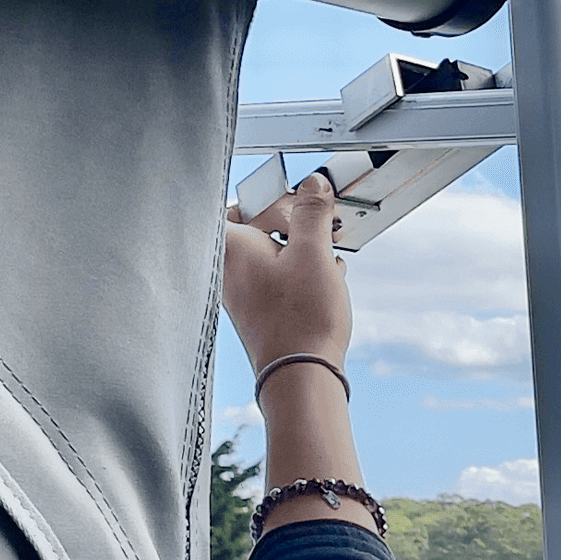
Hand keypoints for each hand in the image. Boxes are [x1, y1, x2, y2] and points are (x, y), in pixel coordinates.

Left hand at [223, 171, 352, 373]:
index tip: (301, 197)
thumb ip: (312, 211)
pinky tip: (328, 276)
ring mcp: (243, 293)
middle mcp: (229, 270)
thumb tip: (314, 184)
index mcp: (231, 248)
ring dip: (302, 246)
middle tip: (323, 221)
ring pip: (271, 254)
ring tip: (331, 248)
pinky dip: (300, 271)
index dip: (273, 196)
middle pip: (257, 227)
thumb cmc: (300, 317)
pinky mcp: (260, 311)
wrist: (301, 375)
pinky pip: (277, 278)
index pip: (240, 203)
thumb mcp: (313, 251)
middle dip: (294, 221)